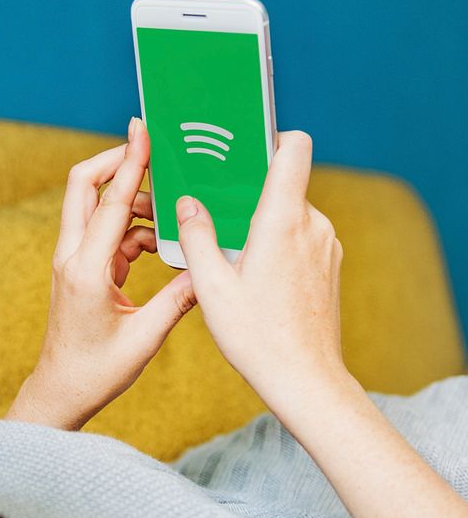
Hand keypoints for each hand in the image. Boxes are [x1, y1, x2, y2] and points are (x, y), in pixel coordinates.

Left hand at [6, 118, 196, 429]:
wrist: (61, 391)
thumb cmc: (97, 371)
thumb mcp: (145, 338)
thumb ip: (179, 299)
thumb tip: (208, 266)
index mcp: (85, 269)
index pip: (110, 202)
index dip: (129, 163)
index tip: (142, 130)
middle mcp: (71, 256)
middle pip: (84, 186)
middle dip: (117, 162)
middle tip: (152, 150)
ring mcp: (71, 260)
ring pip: (97, 208)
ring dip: (132, 203)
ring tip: (168, 218)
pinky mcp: (79, 268)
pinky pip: (106, 233)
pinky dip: (133, 230)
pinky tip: (158, 245)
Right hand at [175, 131, 348, 404]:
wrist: (305, 380)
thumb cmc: (257, 336)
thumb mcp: (211, 285)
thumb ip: (196, 236)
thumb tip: (187, 203)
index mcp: (283, 220)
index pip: (295, 149)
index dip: (273, 137)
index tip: (243, 147)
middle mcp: (312, 225)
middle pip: (283, 183)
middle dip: (247, 191)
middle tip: (212, 207)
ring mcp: (326, 245)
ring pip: (289, 213)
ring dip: (260, 222)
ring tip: (229, 250)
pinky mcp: (329, 265)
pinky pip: (300, 237)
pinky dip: (276, 243)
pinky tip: (251, 273)